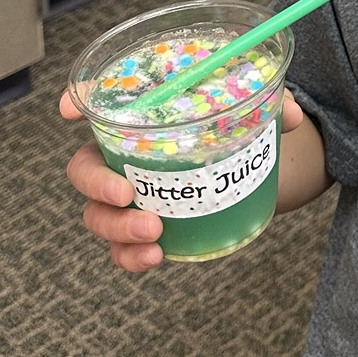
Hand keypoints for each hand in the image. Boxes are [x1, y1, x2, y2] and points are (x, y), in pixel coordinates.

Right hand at [59, 87, 305, 272]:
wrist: (249, 171)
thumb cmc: (236, 129)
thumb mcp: (255, 109)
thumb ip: (272, 106)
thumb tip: (288, 116)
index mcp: (142, 117)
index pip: (98, 101)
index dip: (76, 99)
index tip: (69, 108)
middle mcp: (123, 156)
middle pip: (83, 168)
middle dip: (96, 185)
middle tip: (128, 195)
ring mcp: (128, 198)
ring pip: (96, 214)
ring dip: (117, 228)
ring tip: (154, 234)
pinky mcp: (142, 229)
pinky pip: (120, 249)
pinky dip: (130, 257)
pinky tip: (155, 257)